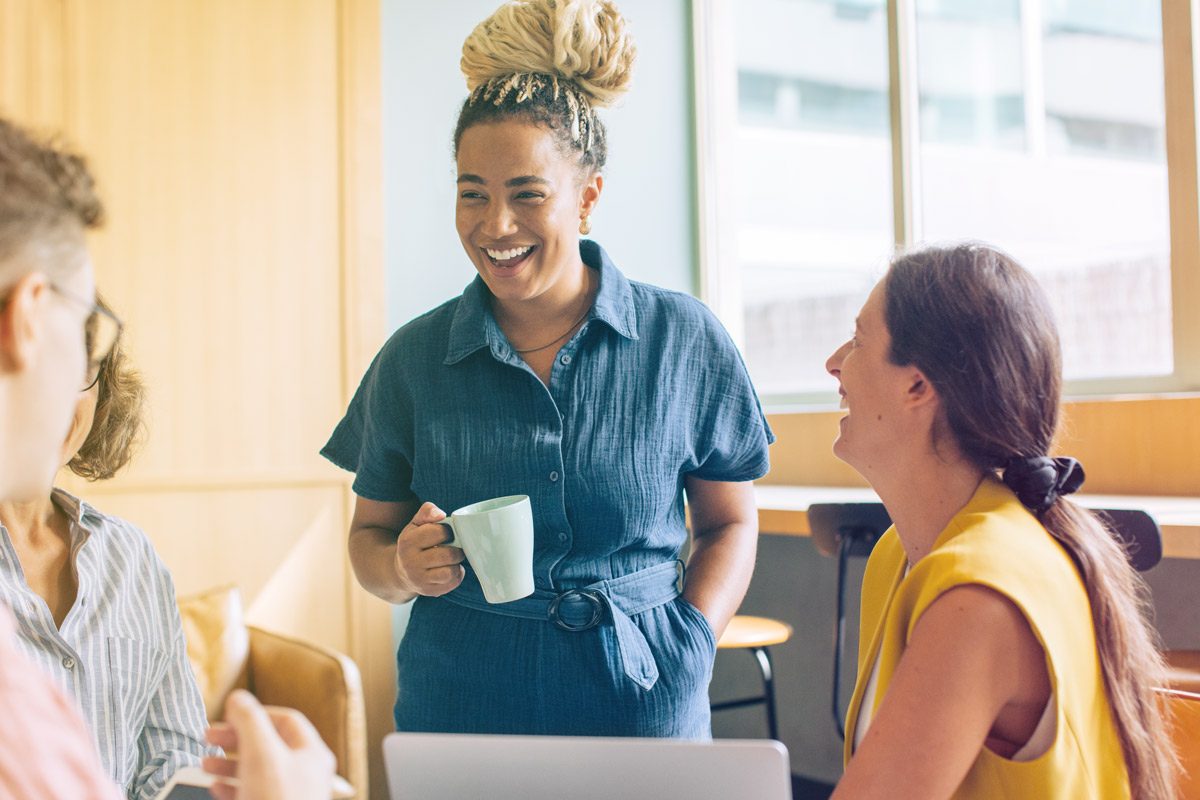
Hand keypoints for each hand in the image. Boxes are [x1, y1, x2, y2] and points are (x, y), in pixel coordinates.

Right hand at [203, 690, 334, 799]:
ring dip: (228, 763)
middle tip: (208, 737)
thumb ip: (249, 722)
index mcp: (311, 754)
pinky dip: (230, 788)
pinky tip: (214, 787)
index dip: (255, 714)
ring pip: (256, 772)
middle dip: (236, 739)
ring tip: (204, 763)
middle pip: (268, 745)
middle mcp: (303, 775)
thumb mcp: (261, 754)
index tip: (229, 716)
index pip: (286, 720)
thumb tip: (239, 698)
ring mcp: (288, 798)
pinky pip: (250, 795)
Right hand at [393, 501, 465, 596]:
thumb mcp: (415, 524)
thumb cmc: (414, 543)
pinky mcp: (429, 591)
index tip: (447, 533)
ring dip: (457, 564)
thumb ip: (427, 512)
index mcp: (407, 542)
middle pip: (448, 554)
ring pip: (451, 572)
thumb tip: (441, 514)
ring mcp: (419, 580)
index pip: (438, 532)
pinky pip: (452, 583)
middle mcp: (411, 562)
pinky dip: (456, 575)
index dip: (448, 531)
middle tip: (454, 547)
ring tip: (452, 559)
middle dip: (456, 549)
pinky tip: (449, 569)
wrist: (401, 572)